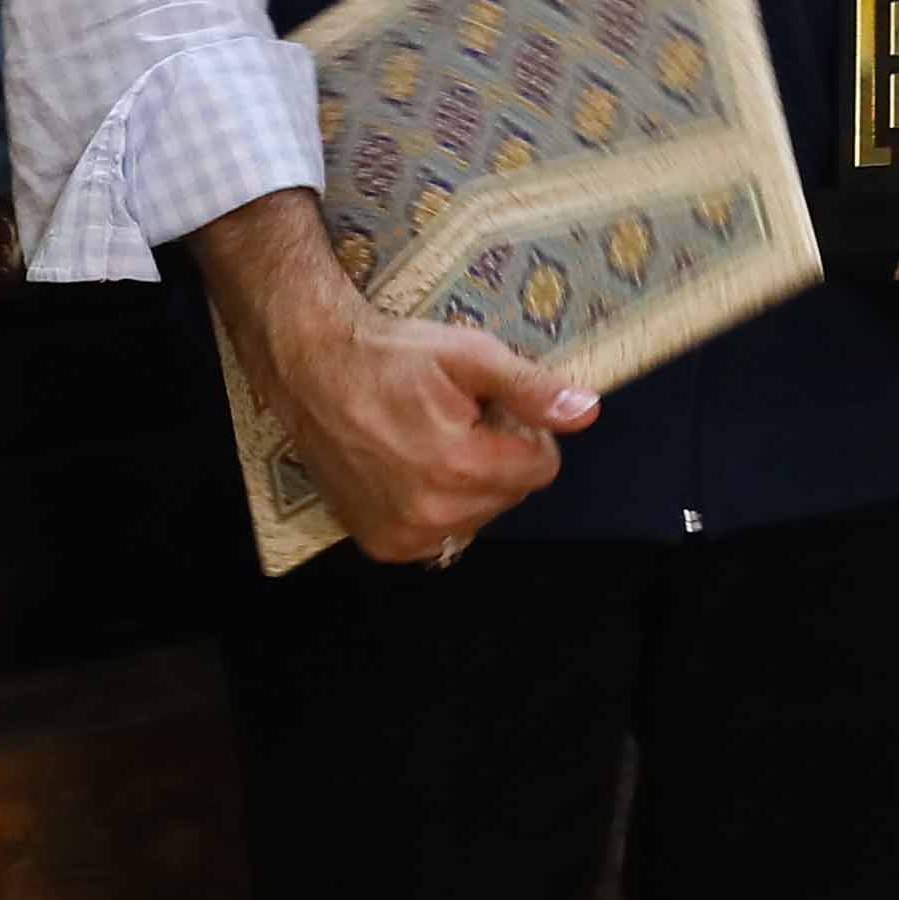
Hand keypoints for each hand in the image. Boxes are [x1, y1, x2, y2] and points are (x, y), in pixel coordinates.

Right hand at [190, 189, 594, 559]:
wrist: (311, 368)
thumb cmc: (390, 356)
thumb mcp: (470, 356)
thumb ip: (531, 389)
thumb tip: (587, 412)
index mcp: (461, 467)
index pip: (541, 468)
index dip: (526, 432)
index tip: (492, 408)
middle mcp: (433, 513)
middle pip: (511, 494)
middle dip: (498, 457)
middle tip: (458, 419)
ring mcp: (404, 534)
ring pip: (478, 516)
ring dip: (469, 485)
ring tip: (431, 440)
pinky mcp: (381, 543)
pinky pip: (439, 536)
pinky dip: (437, 507)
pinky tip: (412, 469)